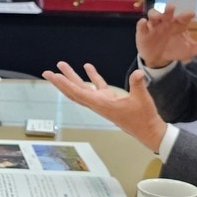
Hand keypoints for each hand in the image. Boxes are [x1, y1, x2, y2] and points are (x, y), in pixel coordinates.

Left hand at [43, 62, 167, 151]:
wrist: (148, 131)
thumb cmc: (143, 118)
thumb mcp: (142, 100)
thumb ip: (138, 85)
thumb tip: (138, 73)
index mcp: (101, 104)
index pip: (78, 92)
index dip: (64, 84)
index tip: (53, 76)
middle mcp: (97, 104)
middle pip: (74, 91)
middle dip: (60, 82)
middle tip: (47, 72)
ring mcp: (103, 102)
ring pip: (83, 88)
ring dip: (73, 77)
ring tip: (63, 66)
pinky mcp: (110, 100)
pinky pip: (97, 87)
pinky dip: (92, 77)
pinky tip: (88, 67)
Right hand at [135, 7, 196, 68]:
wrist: (159, 58)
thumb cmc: (175, 48)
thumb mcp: (189, 49)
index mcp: (179, 24)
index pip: (184, 17)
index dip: (187, 15)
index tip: (193, 14)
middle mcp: (167, 21)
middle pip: (168, 12)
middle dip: (169, 9)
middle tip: (172, 7)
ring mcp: (154, 25)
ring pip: (153, 15)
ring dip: (155, 14)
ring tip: (156, 17)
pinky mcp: (143, 32)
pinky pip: (141, 26)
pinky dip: (142, 24)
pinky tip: (143, 23)